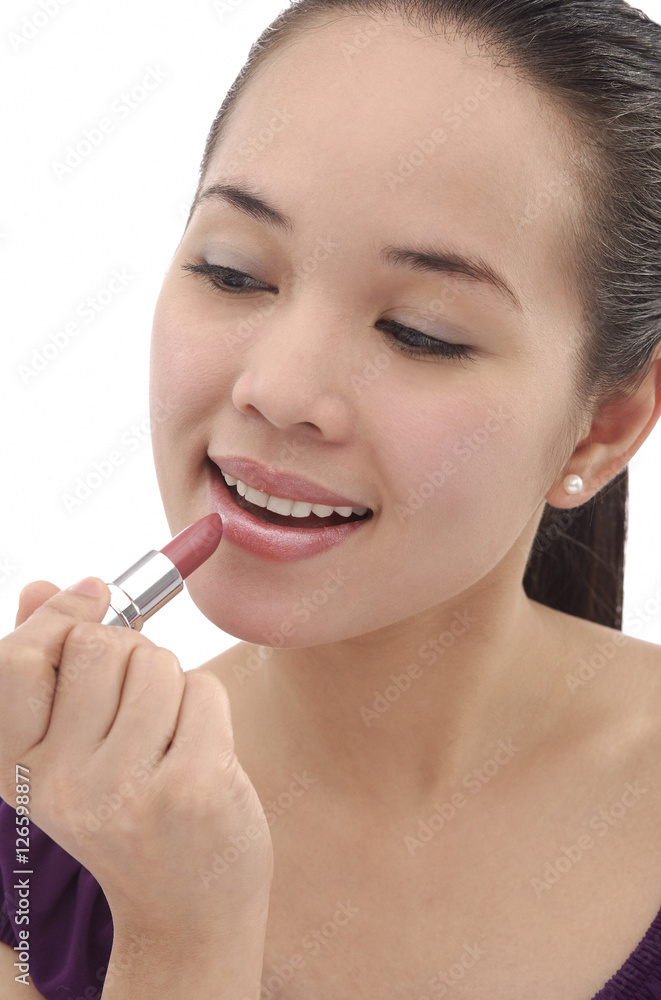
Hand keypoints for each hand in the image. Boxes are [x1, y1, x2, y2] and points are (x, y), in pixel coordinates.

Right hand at [0, 577, 273, 942]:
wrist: (186, 911)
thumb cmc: (131, 815)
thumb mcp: (74, 754)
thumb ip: (54, 670)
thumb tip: (42, 585)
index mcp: (22, 770)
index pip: (17, 662)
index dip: (59, 616)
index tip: (93, 596)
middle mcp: (63, 783)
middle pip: (102, 646)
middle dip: (133, 653)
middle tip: (141, 700)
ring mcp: (127, 790)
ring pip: (160, 664)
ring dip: (175, 685)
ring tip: (170, 739)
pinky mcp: (192, 788)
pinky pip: (206, 690)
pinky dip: (211, 708)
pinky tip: (201, 757)